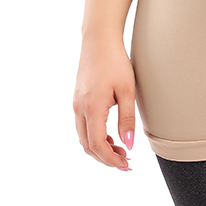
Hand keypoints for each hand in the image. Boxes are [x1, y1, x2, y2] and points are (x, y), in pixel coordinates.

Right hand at [73, 37, 135, 171]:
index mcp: (92, 108)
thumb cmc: (115, 61)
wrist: (99, 40)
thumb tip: (129, 144)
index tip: (126, 165)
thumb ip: (127, 119)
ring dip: (100, 149)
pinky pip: (83, 127)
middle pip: (88, 146)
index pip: (98, 145)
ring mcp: (76, 105)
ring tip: (121, 150)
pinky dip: (95, 137)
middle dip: (106, 158)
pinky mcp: (78, 100)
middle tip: (126, 162)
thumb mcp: (127, 90)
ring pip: (84, 138)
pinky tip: (111, 136)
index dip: (111, 159)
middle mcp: (79, 109)